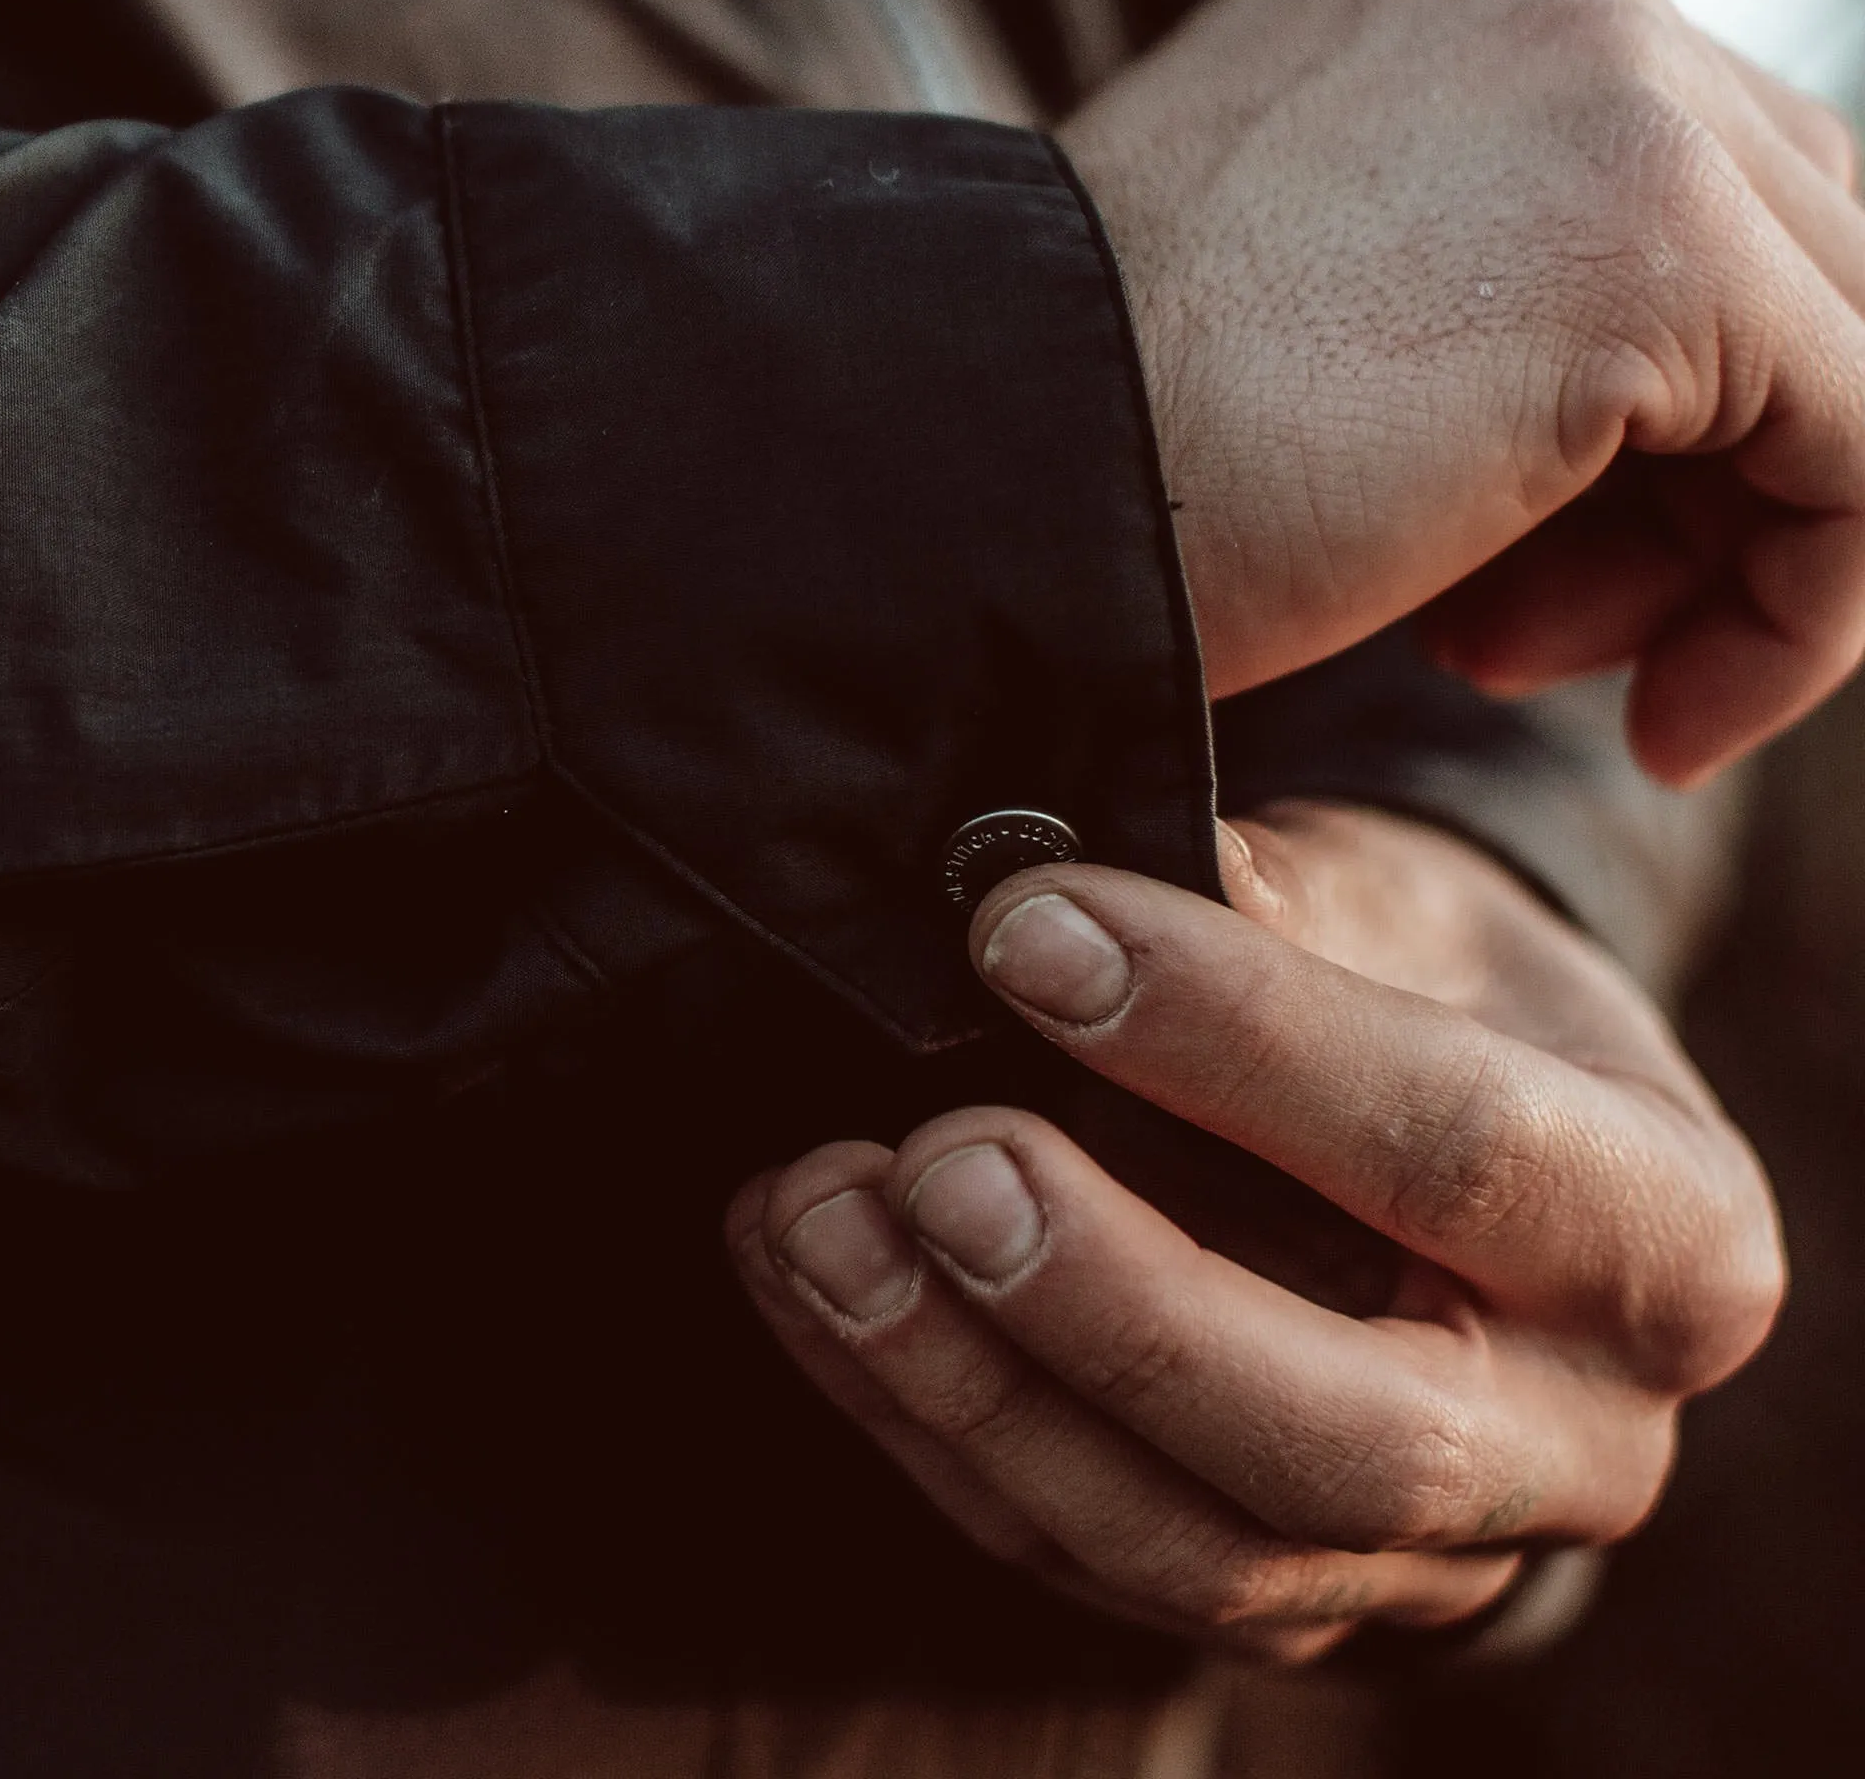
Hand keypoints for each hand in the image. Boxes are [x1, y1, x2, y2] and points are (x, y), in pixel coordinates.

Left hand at [725, 802, 1782, 1661]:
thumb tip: (1078, 875)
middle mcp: (1574, 1439)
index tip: (1022, 928)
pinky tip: (807, 1280)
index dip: (1232, 1037)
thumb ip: (1280, 900)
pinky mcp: (1275, 1594)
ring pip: (1188, 1547)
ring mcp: (1421, 1555)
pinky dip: (923, 1424)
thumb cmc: (1437, 988)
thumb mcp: (1403, 905)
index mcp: (1663, 1233)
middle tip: (935, 1161)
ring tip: (814, 1217)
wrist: (1460, 1139)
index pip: (1453, 1146)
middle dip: (1111, 1303)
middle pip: (1345, 1436)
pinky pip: (1084, 1555)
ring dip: (970, 1387)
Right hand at [1059, 0, 1864, 784]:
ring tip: (1571, 680)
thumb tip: (1668, 409)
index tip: (1547, 598)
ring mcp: (1606, 76)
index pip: (1694, 188)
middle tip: (1556, 655)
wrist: (967, 492)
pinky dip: (1805, 608)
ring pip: (1846, 344)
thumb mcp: (1319, 317)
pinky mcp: (1651, 229)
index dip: (1669, 420)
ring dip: (1741, 557)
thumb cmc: (1091, 451)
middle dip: (1707, 491)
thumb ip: (1499, 286)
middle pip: (1792, 252)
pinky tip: (1672, 723)